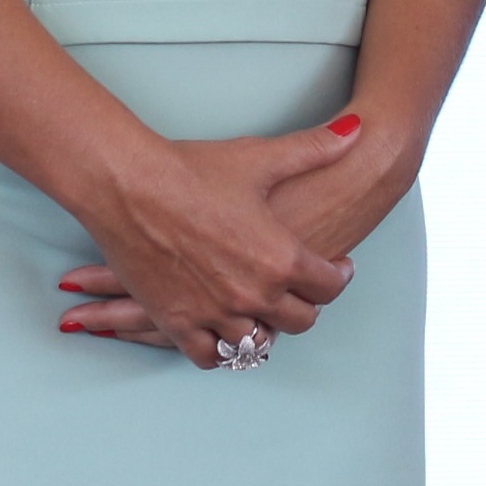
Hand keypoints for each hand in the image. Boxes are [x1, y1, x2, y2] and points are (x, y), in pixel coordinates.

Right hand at [55, 119, 363, 364]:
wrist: (129, 184)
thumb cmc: (193, 169)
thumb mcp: (261, 158)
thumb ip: (314, 149)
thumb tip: (356, 129)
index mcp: (281, 258)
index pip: (329, 287)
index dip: (338, 277)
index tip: (337, 269)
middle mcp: (254, 295)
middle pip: (300, 321)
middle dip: (305, 306)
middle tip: (303, 293)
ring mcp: (215, 314)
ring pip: (257, 343)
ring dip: (264, 329)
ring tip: (263, 313)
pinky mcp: (177, 323)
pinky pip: (210, 356)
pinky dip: (220, 349)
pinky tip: (223, 333)